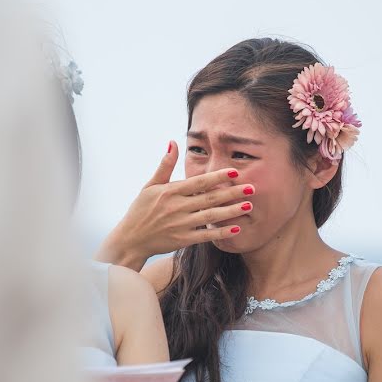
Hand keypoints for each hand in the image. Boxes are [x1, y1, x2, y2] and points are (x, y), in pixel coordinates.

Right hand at [97, 141, 255, 269]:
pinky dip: (220, 232)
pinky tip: (236, 228)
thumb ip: (165, 165)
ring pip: (210, 216)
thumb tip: (172, 142)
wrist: (130, 239)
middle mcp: (176, 207)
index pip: (199, 182)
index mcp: (170, 192)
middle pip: (209, 198)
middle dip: (232, 192)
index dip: (217, 176)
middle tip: (252, 187)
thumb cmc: (140, 210)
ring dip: (231, 211)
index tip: (235, 172)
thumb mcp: (150, 185)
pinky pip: (205, 235)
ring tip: (249, 206)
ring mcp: (180, 225)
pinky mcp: (182, 240)